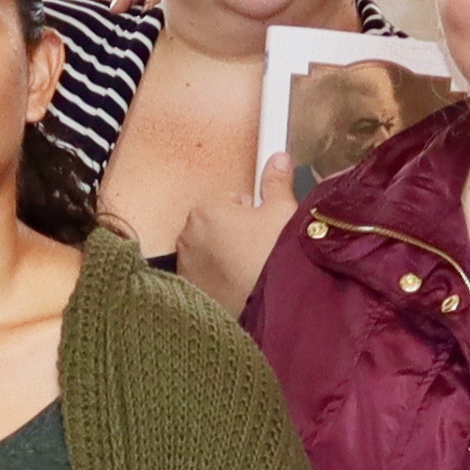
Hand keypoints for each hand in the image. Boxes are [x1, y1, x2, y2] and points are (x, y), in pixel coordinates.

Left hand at [175, 191, 288, 314]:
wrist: (273, 309)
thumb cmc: (273, 258)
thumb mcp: (283, 212)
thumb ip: (276, 183)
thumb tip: (278, 160)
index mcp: (204, 212)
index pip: (231, 201)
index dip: (253, 214)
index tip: (264, 228)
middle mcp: (186, 238)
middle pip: (217, 226)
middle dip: (237, 235)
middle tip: (262, 250)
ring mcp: (186, 268)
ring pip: (211, 253)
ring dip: (227, 258)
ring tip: (254, 271)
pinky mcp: (191, 293)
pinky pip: (206, 277)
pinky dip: (220, 280)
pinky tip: (242, 286)